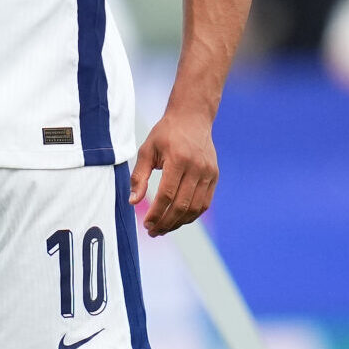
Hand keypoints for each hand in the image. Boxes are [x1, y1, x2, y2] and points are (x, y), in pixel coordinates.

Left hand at [131, 108, 216, 236]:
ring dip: (179, 222)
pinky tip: (178, 220)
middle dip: (166, 222)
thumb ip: (139, 176)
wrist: (192, 117)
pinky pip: (204, 202)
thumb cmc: (165, 133)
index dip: (157, 213)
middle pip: (182, 205)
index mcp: (178, 160)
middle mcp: (197, 168)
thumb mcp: (147, 150)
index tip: (146, 224)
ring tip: (164, 228)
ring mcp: (208, 173)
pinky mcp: (214, 176)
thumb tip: (134, 202)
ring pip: (195, 208)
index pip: (167, 195)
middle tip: (153, 231)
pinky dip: (192, 215)